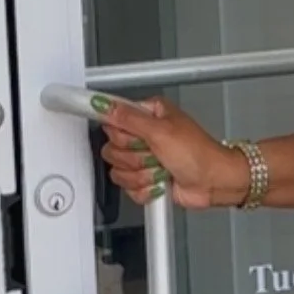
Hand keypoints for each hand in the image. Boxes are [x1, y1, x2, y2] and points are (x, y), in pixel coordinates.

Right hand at [93, 94, 248, 209]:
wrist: (215, 182)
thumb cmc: (200, 153)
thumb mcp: (162, 131)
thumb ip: (129, 118)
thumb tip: (105, 104)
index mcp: (148, 115)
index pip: (112, 118)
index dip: (110, 126)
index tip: (78, 110)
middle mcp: (144, 135)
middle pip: (112, 148)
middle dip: (134, 157)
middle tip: (154, 153)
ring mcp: (144, 158)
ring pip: (118, 170)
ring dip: (142, 174)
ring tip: (162, 168)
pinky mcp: (146, 179)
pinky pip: (129, 187)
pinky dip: (145, 189)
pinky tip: (161, 182)